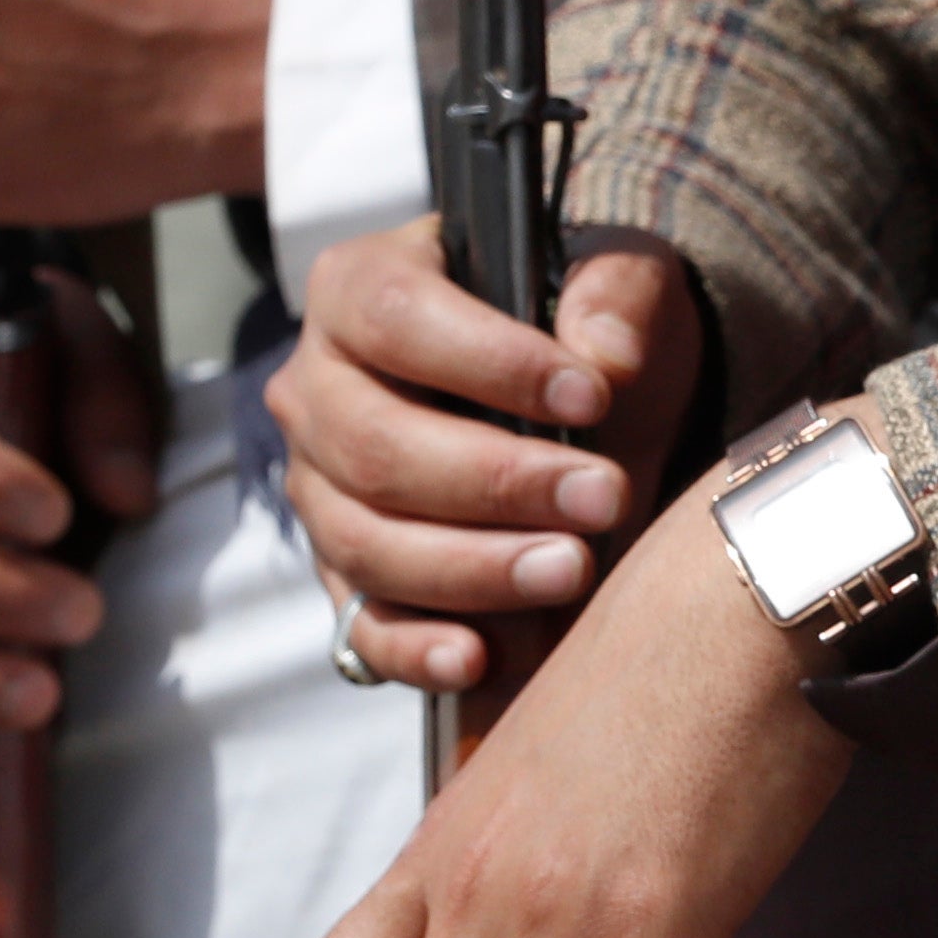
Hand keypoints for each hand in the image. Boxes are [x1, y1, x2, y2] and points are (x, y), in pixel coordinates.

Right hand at [267, 224, 702, 691]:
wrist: (582, 407)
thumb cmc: (581, 328)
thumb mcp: (620, 280)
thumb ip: (618, 295)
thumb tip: (608, 359)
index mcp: (361, 289)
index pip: (396, 319)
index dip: (490, 361)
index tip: (592, 397)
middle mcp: (317, 389)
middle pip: (373, 446)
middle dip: (495, 482)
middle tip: (603, 497)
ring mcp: (319, 489)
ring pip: (363, 541)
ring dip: (471, 568)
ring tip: (572, 569)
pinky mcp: (344, 574)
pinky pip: (360, 625)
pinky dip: (415, 649)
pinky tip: (478, 658)